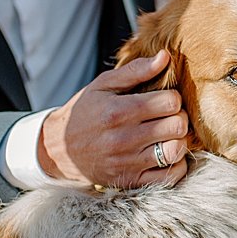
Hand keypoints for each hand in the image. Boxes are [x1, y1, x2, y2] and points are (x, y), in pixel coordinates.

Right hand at [38, 50, 188, 187]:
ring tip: (168, 135)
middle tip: (169, 117)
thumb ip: (135, 70)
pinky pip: (169, 177)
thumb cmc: (83, 113)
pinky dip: (176, 166)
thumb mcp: (102, 85)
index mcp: (119, 111)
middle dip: (179, 117)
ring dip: (179, 141)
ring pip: (176, 151)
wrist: (57, 150)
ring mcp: (128, 162)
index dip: (173, 98)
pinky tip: (167, 155)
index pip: (170, 101)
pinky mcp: (130, 181)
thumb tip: (165, 56)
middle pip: (177, 125)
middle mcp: (124, 138)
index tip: (164, 100)